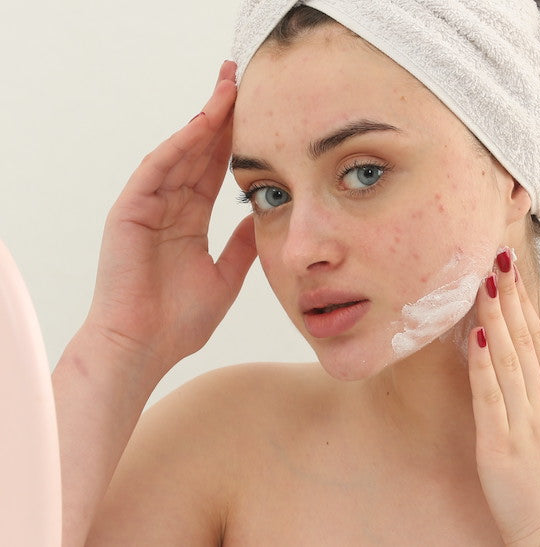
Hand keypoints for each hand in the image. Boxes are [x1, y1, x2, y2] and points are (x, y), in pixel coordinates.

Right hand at [84, 61, 255, 378]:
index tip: (260, 112)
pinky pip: (156, 170)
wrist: (143, 350)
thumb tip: (264, 219)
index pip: (215, 171)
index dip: (236, 141)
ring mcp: (147, 206)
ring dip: (203, 120)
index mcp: (189, 222)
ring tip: (229, 87)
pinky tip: (202, 125)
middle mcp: (168, 208)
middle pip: (198, 152)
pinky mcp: (129, 211)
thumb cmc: (178, 323)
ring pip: (179, 153)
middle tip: (243, 78)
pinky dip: (179, 147)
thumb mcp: (225, 277)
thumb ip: (241, 246)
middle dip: (221, 115)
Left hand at [467, 249, 539, 545]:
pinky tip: (475, 336)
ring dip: (495, 319)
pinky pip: (489, 397)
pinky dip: (481, 365)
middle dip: (512, 298)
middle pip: (525, 342)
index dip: (527, 306)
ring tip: (486, 282)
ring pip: (506, 361)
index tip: (517, 275)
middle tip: (500, 258)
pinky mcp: (499, 445)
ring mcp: (523, 423)